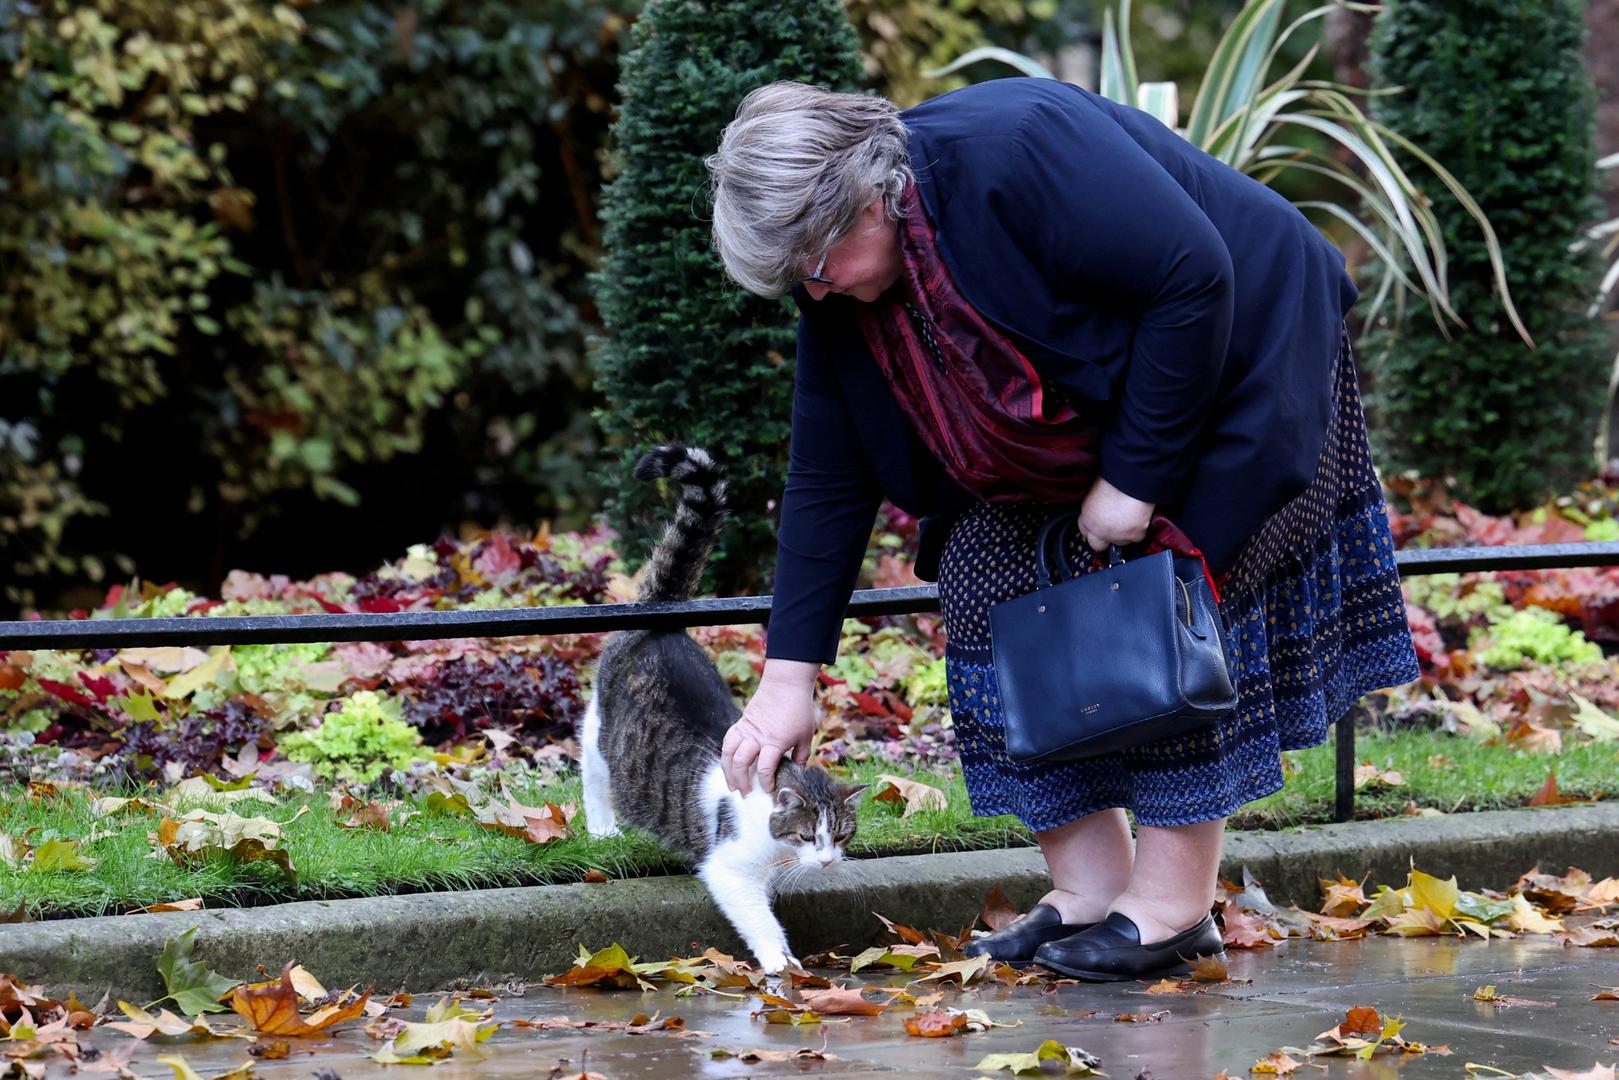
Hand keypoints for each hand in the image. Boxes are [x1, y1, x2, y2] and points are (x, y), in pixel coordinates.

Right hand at [721, 659, 818, 794]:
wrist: (786, 684)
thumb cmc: (799, 709)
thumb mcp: (806, 735)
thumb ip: (801, 756)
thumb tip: (798, 773)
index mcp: (775, 741)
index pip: (764, 768)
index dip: (765, 782)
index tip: (768, 789)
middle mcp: (757, 736)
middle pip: (741, 762)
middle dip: (741, 781)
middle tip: (746, 793)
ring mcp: (746, 728)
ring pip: (729, 752)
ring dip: (728, 770)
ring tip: (732, 784)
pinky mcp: (741, 722)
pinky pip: (728, 739)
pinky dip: (726, 753)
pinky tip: (728, 763)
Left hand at [1078, 475, 1153, 552]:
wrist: (1133, 478)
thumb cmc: (1114, 479)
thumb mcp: (1094, 493)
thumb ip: (1094, 507)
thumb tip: (1099, 510)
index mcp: (1087, 519)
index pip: (1084, 532)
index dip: (1092, 528)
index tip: (1098, 525)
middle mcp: (1099, 530)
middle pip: (1098, 545)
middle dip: (1104, 538)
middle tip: (1113, 526)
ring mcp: (1117, 535)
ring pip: (1120, 542)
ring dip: (1123, 533)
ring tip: (1128, 517)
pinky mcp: (1135, 535)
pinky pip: (1137, 537)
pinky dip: (1139, 528)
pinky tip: (1139, 517)